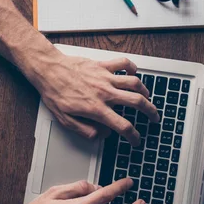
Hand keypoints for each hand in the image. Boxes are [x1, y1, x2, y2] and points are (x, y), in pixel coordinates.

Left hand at [33, 51, 158, 145]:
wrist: (48, 70)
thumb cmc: (55, 93)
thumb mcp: (66, 120)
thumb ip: (86, 130)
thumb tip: (102, 135)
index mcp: (96, 109)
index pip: (123, 125)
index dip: (133, 136)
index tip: (136, 140)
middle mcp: (105, 93)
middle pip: (137, 102)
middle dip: (150, 112)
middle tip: (154, 117)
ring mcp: (105, 78)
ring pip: (134, 83)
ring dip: (144, 91)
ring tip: (147, 96)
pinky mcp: (102, 65)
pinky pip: (123, 63)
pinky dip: (131, 67)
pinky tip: (133, 71)